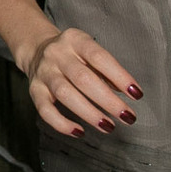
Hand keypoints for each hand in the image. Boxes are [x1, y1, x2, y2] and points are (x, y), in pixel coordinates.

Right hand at [22, 28, 141, 138]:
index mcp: (74, 40)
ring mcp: (44, 72)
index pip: (99, 57)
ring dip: (89, 113)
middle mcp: (57, 54)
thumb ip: (105, 69)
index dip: (119, 76)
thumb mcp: (88, 51)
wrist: (37, 49)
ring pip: (65, 94)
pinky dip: (61, 124)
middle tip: (127, 116)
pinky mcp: (34, 90)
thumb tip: (124, 92)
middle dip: (108, 100)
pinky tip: (78, 131)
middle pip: (82, 78)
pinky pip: (45, 110)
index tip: (136, 93)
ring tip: (108, 126)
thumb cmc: (72, 54)